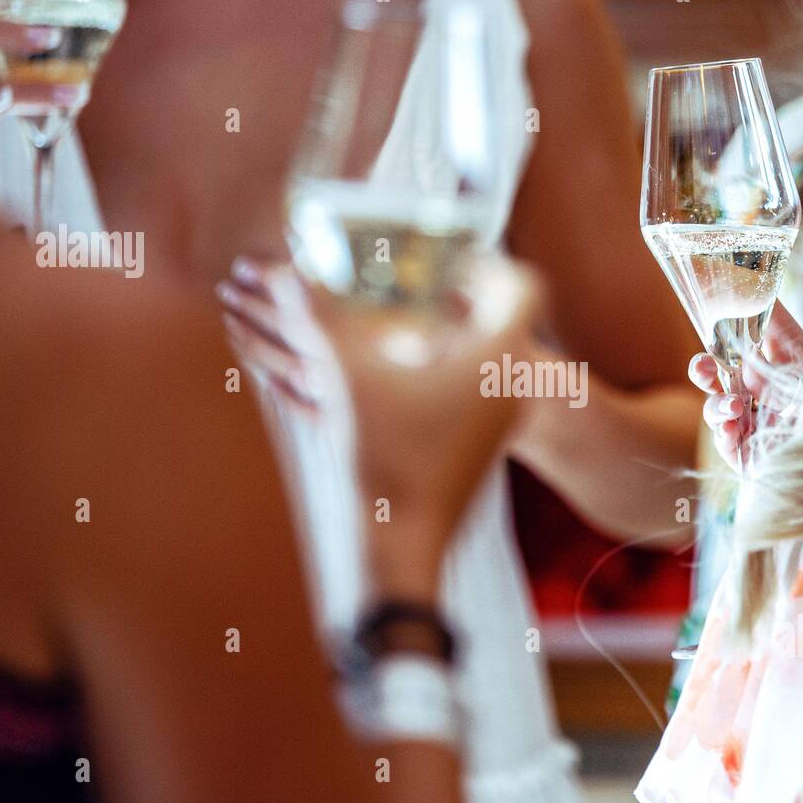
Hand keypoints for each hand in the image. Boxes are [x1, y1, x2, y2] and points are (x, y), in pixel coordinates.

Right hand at [219, 255, 538, 601]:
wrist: (404, 546)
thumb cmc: (388, 464)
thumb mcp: (352, 382)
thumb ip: (320, 321)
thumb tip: (278, 272)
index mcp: (498, 360)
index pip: (523, 286)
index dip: (491, 263)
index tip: (451, 257)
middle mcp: (510, 386)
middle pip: (507, 315)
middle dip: (465, 290)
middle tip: (424, 276)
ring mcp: (500, 419)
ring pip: (493, 353)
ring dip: (456, 329)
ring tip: (409, 315)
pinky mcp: (482, 444)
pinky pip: (479, 387)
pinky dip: (450, 367)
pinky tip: (407, 369)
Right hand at [690, 304, 802, 470]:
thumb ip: (780, 325)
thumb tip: (759, 290)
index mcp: (769, 374)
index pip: (730, 358)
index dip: (712, 350)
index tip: (707, 341)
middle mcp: (759, 401)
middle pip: (715, 384)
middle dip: (703, 373)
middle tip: (704, 369)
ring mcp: (755, 430)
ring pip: (716, 415)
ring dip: (717, 407)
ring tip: (735, 408)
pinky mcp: (754, 458)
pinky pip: (727, 447)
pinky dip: (723, 436)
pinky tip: (732, 430)